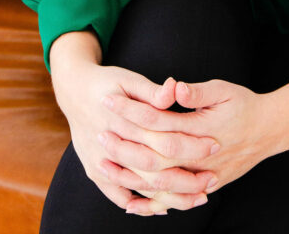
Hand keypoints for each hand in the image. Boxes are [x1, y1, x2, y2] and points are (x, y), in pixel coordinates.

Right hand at [52, 62, 218, 216]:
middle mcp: (111, 145)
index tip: (214, 145)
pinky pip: (119, 195)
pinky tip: (164, 208)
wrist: (73, 92)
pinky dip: (141, 205)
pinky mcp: (95, 172)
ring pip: (140, 186)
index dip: (190, 143)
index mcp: (122, 120)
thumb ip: (153, 91)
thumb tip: (176, 88)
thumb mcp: (129, 79)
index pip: (163, 137)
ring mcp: (101, 162)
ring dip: (171, 195)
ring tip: (199, 196)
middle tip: (213, 178)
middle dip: (186, 177)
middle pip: (154, 167)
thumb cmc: (107, 83)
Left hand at [110, 78, 284, 215]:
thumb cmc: (244, 105)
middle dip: (123, 146)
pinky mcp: (203, 187)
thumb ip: (198, 92)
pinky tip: (130, 203)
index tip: (109, 100)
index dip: (131, 110)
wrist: (269, 131)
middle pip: (152, 156)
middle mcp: (199, 157)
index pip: (158, 120)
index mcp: (200, 129)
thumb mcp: (224, 90)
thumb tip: (174, 87)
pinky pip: (172, 201)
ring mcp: (201, 176)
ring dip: (129, 175)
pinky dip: (150, 204)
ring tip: (103, 165)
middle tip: (98, 134)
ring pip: (159, 183)